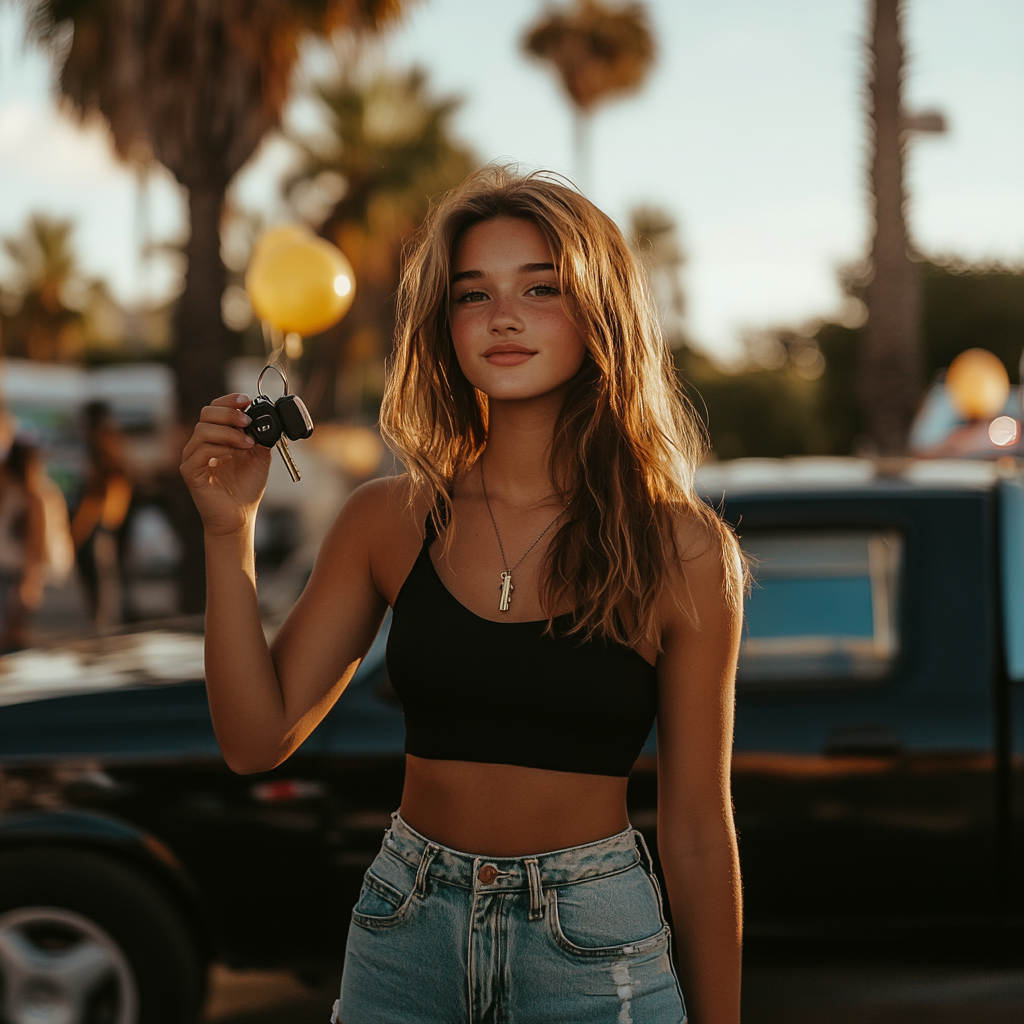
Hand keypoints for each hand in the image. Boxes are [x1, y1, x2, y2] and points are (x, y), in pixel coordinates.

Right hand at [180, 394, 271, 535]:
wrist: (240, 516)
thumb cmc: (246, 488)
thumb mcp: (259, 456)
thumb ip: (259, 436)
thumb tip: (264, 418)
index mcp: (216, 437)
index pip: (215, 409)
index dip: (229, 401)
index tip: (246, 400)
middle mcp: (201, 444)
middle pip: (206, 414)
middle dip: (229, 414)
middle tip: (247, 422)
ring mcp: (193, 458)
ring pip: (203, 431)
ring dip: (228, 433)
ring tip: (246, 444)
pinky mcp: (190, 472)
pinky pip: (199, 452)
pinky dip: (218, 449)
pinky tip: (233, 454)